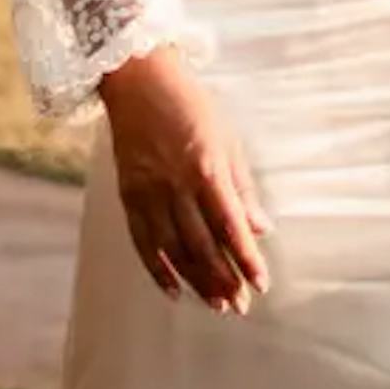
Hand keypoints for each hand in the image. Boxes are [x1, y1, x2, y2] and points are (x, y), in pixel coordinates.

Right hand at [101, 46, 269, 312]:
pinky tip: (173, 291)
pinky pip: (142, 242)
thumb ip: (242, 187)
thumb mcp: (228, 139)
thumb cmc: (193, 106)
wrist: (140, 82)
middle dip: (223, 279)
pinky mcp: (128, 196)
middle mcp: (176, 185)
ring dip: (196, 281)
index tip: (261, 283)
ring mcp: (149, 193)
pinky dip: (157, 270)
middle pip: (202, 245)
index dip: (247, 258)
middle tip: (241, 306)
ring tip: (216, 305)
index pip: (230, 226)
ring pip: (174, 250)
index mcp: (207, 169)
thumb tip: (261, 228)